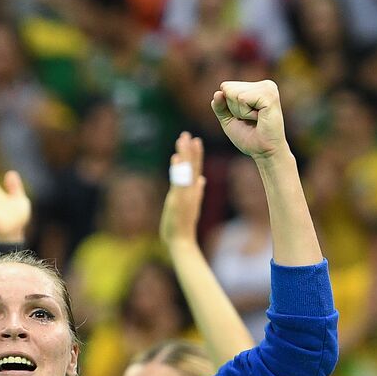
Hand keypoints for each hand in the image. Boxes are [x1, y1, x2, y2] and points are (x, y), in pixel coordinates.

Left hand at [159, 132, 206, 248]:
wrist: (182, 241)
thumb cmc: (183, 226)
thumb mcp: (190, 206)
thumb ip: (196, 192)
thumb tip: (201, 180)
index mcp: (193, 191)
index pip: (195, 169)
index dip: (196, 155)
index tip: (195, 141)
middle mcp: (191, 190)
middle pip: (193, 166)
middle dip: (190, 150)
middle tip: (188, 134)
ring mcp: (185, 194)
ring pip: (187, 170)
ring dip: (185, 154)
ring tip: (183, 138)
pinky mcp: (178, 200)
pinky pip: (179, 181)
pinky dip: (178, 169)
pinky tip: (176, 157)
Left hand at [211, 80, 287, 160]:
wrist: (263, 151)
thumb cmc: (248, 136)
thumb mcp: (228, 119)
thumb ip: (220, 105)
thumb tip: (217, 92)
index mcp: (256, 87)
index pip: (225, 87)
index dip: (228, 106)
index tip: (243, 117)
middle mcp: (265, 84)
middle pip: (228, 89)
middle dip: (233, 108)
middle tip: (249, 119)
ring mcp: (269, 88)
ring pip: (234, 93)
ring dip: (240, 111)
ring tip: (255, 119)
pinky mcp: (270, 96)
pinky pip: (242, 99)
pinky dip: (245, 113)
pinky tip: (258, 118)